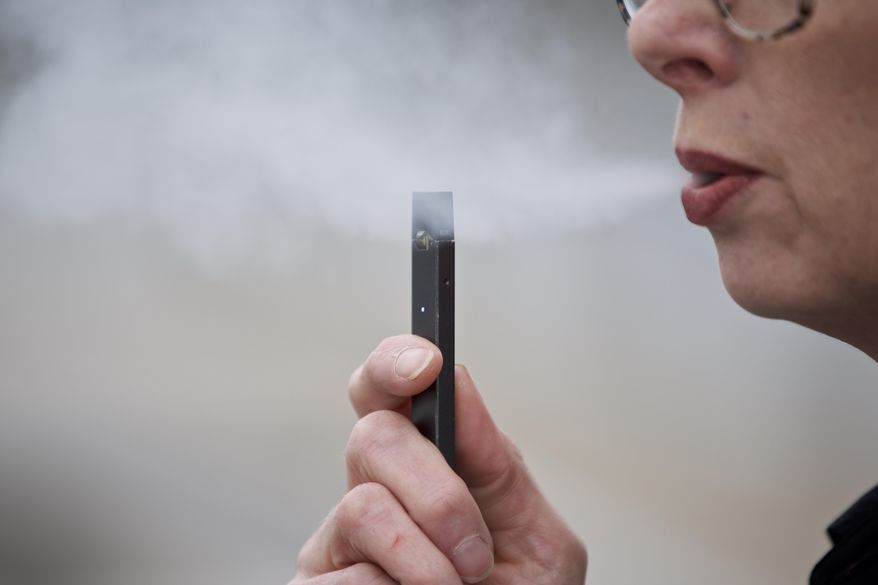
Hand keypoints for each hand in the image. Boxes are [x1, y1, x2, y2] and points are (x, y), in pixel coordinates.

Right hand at [291, 335, 586, 584]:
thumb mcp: (537, 537)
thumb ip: (499, 462)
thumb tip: (459, 384)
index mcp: (426, 466)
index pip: (386, 392)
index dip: (394, 363)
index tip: (425, 364)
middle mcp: (372, 493)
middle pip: (372, 436)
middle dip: (437, 491)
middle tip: (474, 550)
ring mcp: (337, 544)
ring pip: (363, 508)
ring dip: (426, 560)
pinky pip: (341, 578)